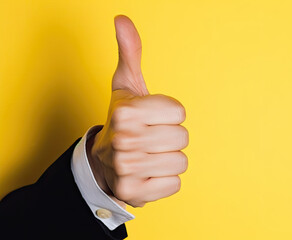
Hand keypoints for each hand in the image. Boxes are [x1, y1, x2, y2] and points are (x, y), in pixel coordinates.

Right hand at [87, 15, 188, 207]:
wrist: (104, 162)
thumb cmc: (123, 121)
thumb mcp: (126, 85)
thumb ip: (130, 52)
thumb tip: (122, 19)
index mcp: (126, 112)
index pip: (180, 114)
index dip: (171, 115)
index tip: (152, 117)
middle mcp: (123, 141)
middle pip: (182, 138)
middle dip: (170, 137)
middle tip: (149, 138)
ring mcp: (127, 170)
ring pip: (181, 162)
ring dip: (168, 159)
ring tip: (149, 155)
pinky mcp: (135, 193)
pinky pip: (175, 184)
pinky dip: (165, 180)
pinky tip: (148, 174)